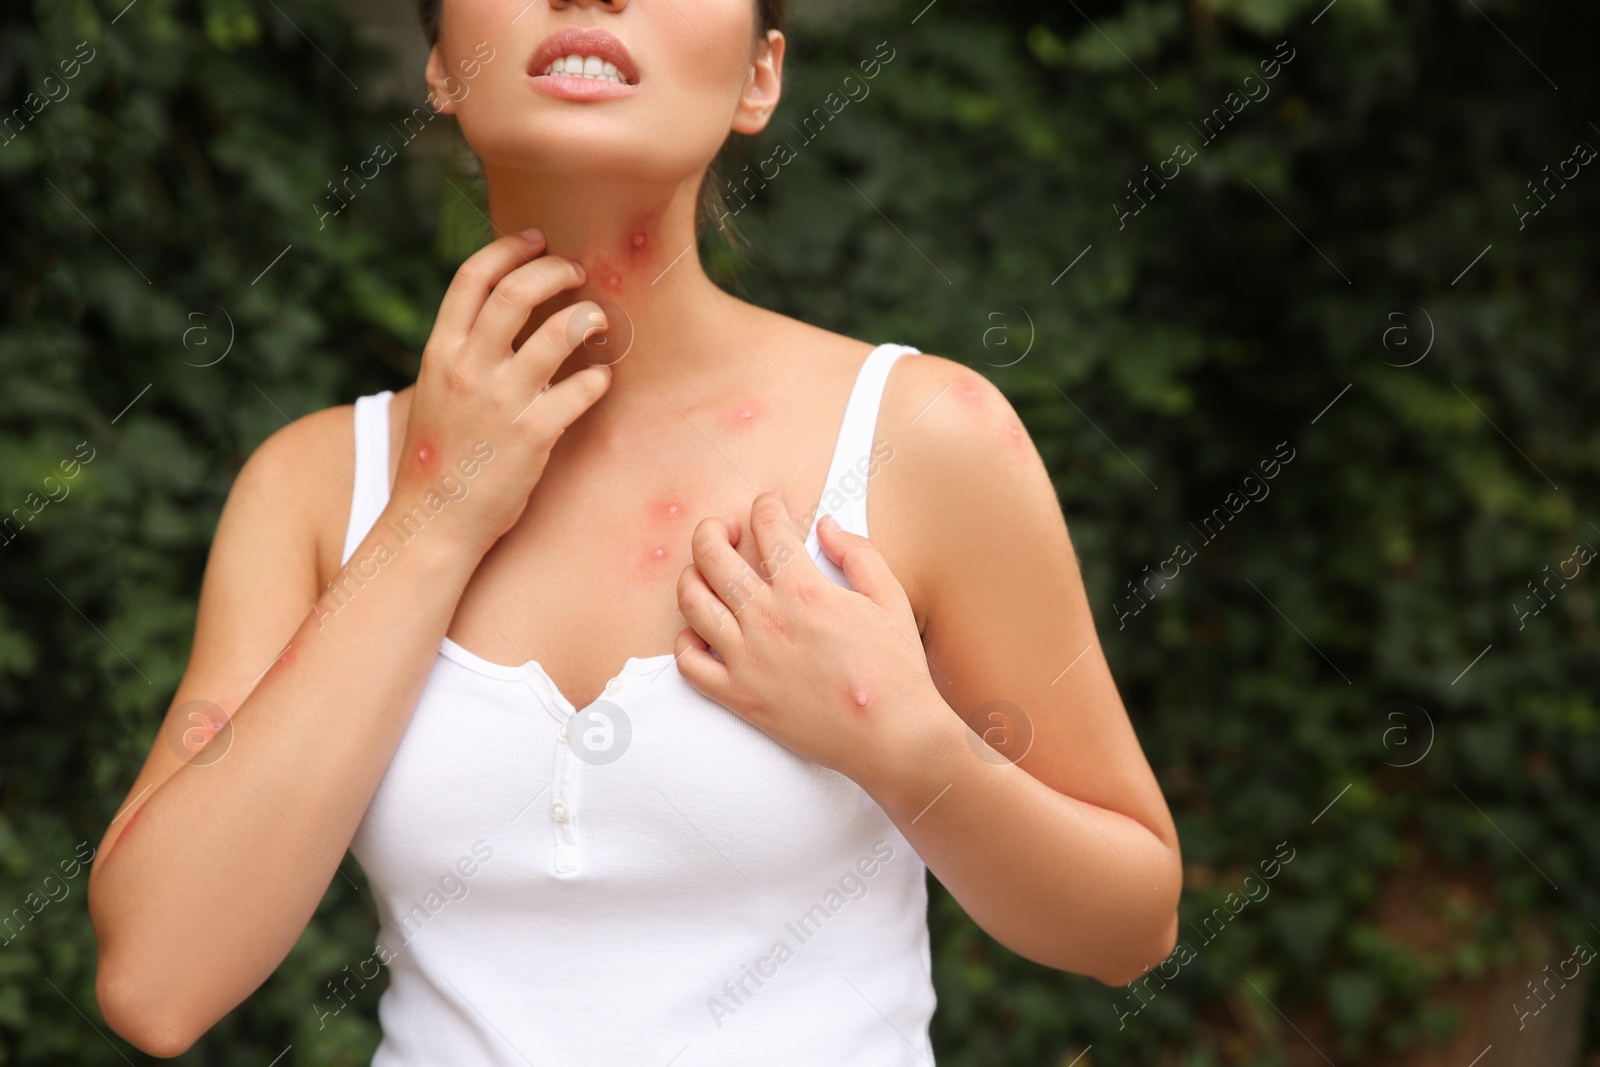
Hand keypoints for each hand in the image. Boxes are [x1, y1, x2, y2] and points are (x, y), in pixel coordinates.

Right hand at [389, 228, 611, 557]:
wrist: (432, 522)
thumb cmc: (441, 459)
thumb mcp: (437, 394)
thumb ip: (465, 355)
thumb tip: (504, 320)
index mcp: (440, 352)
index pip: (473, 277)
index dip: (509, 249)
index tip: (537, 240)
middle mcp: (468, 368)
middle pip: (518, 291)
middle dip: (557, 270)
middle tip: (579, 272)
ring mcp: (501, 401)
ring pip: (559, 332)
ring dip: (588, 317)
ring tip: (599, 321)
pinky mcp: (533, 435)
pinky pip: (581, 389)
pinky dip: (598, 378)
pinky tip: (601, 380)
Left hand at [673, 490, 951, 799]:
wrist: (893, 738)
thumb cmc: (897, 670)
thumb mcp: (890, 599)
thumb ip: (858, 554)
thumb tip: (826, 526)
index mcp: (805, 591)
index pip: (767, 526)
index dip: (765, 504)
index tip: (769, 504)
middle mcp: (767, 620)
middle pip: (712, 554)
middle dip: (713, 529)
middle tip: (726, 528)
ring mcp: (746, 660)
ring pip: (691, 602)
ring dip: (692, 575)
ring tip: (707, 573)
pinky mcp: (738, 697)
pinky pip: (688, 662)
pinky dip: (686, 640)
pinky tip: (704, 630)